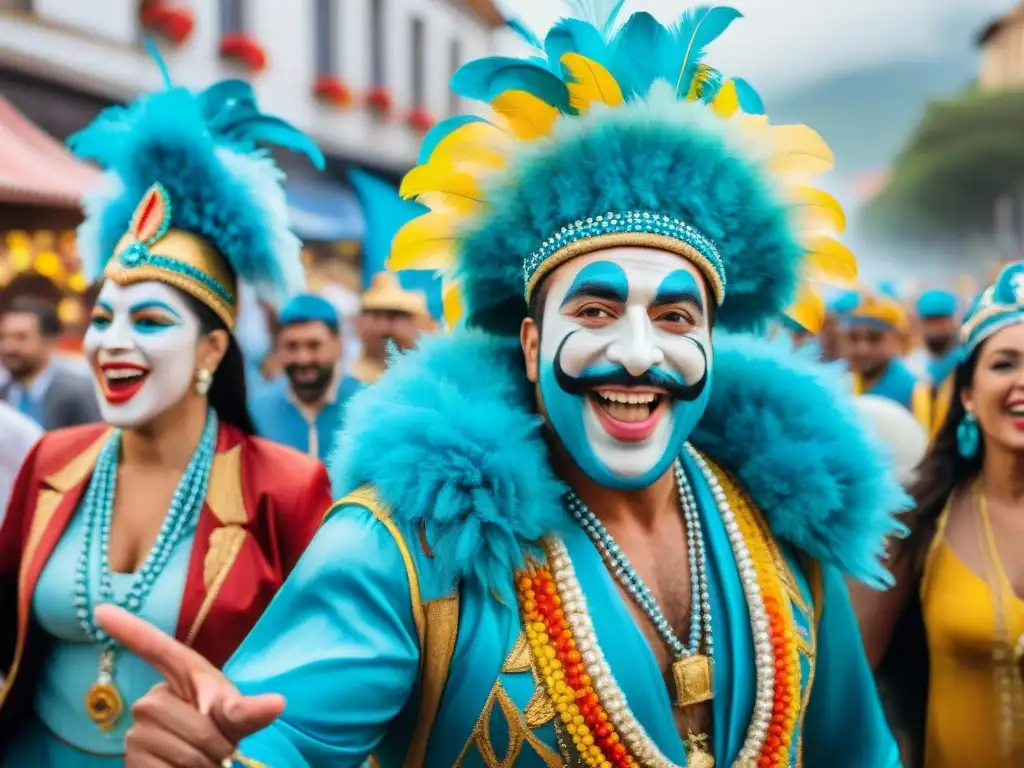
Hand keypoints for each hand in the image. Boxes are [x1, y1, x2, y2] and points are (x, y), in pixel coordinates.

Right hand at [96, 604, 284, 766]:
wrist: (203, 764)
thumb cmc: (222, 730)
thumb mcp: (236, 716)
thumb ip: (249, 710)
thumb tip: (277, 703)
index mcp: (182, 676)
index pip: (155, 649)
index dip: (131, 630)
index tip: (102, 608)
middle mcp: (152, 699)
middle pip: (196, 722)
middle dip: (219, 742)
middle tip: (220, 747)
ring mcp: (137, 729)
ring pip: (186, 750)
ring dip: (206, 763)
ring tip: (205, 760)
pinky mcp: (131, 759)